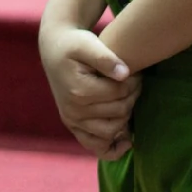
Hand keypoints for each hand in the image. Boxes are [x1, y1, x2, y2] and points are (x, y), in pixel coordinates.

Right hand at [41, 26, 140, 159]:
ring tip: (129, 99)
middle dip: (133, 97)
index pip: (119, 93)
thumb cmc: (74, 44)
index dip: (134, 82)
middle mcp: (74, 110)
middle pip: (118, 112)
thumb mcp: (87, 43)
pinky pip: (95, 146)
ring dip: (126, 117)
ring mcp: (72, 120)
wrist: (54, 49)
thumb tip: (125, 74)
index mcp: (79, 90)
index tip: (136, 72)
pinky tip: (126, 141)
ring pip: (111, 131)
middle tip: (136, 83)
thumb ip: (106, 57)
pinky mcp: (73, 125)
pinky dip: (112, 148)